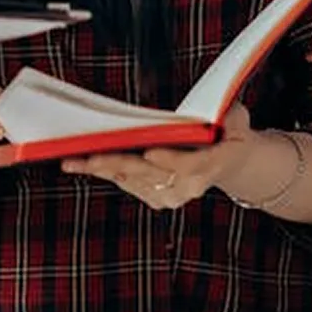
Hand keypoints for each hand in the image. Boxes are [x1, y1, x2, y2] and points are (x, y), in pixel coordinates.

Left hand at [63, 101, 254, 211]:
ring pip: (132, 180)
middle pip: (149, 174)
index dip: (169, 160)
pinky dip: (106, 173)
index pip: (189, 164)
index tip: (149, 152)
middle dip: (117, 164)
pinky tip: (84, 164)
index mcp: (211, 166)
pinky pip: (128, 184)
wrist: (231, 163)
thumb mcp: (238, 120)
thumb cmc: (229, 134)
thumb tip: (222, 112)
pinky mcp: (158, 199)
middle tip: (90, 157)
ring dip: (101, 169)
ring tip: (73, 161)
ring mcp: (172, 196)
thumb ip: (232, 117)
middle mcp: (188, 187)